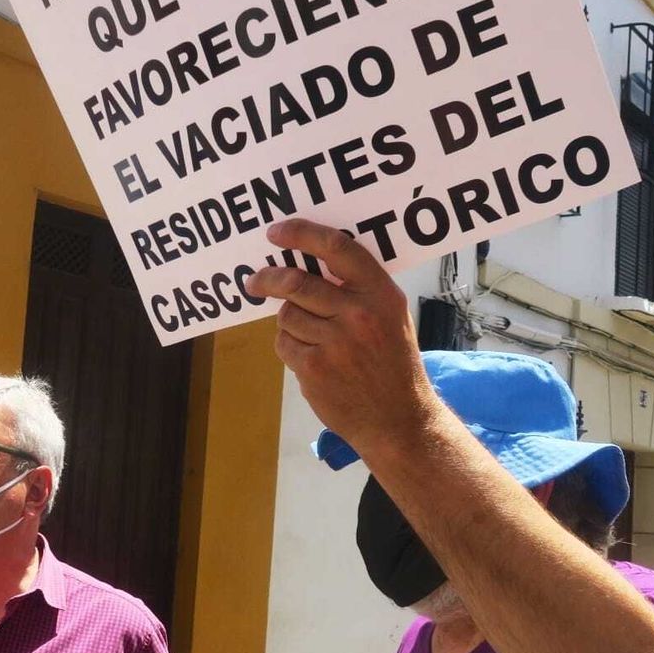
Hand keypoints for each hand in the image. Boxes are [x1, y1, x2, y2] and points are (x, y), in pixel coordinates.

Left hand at [244, 219, 438, 452]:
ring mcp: (335, 342)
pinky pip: (284, 343)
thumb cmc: (393, 363)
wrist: (398, 420)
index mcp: (381, 294)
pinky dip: (289, 346)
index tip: (277, 232)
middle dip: (268, 279)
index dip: (302, 234)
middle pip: (296, 281)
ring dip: (288, 320)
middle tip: (255, 281)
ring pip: (286, 314)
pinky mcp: (314, 368)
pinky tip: (310, 357)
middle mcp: (358, 314)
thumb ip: (358, 289)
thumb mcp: (391, 317)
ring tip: (307, 334)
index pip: (337, 248)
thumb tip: (310, 262)